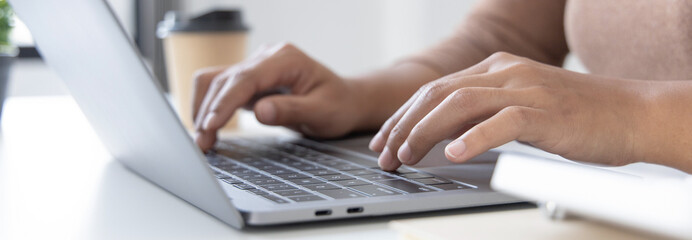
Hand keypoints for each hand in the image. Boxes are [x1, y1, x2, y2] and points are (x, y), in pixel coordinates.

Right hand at [193, 43, 365, 150]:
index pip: (246, 78)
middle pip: (225, 79)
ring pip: (216, 81)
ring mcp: (256, 66)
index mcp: (286, 59)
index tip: (211, 124)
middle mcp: (267, 57)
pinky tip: (208, 129)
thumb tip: (260, 112)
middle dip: (209, 111)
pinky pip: (222, 89)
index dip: (225, 102)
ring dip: (204, 108)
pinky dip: (211, 107)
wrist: (345, 101)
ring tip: (202, 140)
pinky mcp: (250, 80)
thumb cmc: (338, 105)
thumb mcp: (323, 112)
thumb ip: (292, 110)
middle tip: (202, 144)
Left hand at [369, 52, 652, 170]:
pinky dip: (472, 139)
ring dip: (425, 132)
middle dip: (403, 125)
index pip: (436, 89)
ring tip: (407, 156)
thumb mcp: (521, 106)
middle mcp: (505, 72)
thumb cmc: (578, 116)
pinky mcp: (544, 112)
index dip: (403, 116)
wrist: (633, 113)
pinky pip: (501, 123)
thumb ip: (484, 113)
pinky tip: (453, 155)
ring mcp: (524, 89)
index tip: (385, 141)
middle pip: (438, 94)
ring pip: (459, 105)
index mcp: (496, 68)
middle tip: (385, 154)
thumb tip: (444, 134)